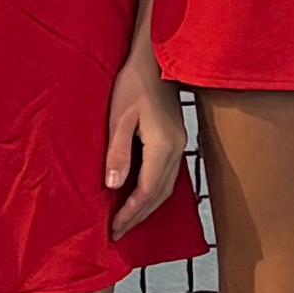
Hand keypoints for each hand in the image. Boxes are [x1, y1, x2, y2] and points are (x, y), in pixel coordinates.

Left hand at [103, 41, 189, 232]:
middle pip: (160, 195)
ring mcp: (179, 144)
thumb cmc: (133, 83)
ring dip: (147, 207)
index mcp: (163, 146)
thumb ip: (118, 152)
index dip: (130, 213)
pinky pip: (168, 176)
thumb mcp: (119, 117)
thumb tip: (114, 186)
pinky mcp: (176, 139)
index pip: (147, 191)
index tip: (113, 229)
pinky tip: (141, 195)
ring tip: (127, 220)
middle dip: (138, 216)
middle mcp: (176, 150)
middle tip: (118, 233)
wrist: (156, 59)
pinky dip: (154, 192)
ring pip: (167, 188)